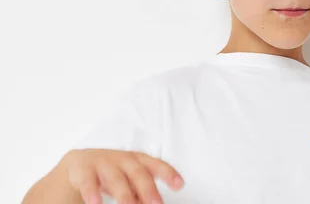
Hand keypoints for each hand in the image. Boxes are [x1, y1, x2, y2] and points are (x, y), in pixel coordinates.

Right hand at [62, 148, 183, 203]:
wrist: (79, 163)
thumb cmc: (114, 172)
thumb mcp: (130, 179)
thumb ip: (142, 191)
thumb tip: (154, 203)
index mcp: (138, 160)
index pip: (156, 165)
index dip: (168, 173)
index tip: (179, 185)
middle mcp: (123, 159)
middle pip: (138, 173)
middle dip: (148, 189)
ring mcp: (103, 163)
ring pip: (115, 179)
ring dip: (123, 194)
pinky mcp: (84, 171)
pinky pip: (88, 182)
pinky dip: (92, 193)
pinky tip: (95, 203)